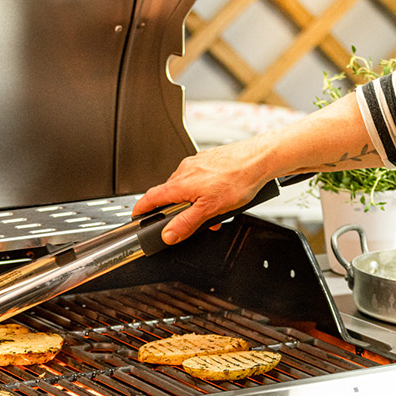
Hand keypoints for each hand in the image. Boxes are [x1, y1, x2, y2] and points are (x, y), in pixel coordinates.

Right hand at [131, 138, 272, 245]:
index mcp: (180, 183)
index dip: (141, 208)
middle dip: (178, 211)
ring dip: (195, 202)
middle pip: (171, 194)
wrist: (260, 160)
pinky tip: (221, 197)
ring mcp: (197, 164)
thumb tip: (168, 235)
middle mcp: (185, 170)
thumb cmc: (238, 179)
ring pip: (188, 187)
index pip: (151, 197)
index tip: (136, 216)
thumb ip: (186, 224)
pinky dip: (205, 191)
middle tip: (191, 223)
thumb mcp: (210, 209)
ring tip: (215, 213)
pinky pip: (200, 179)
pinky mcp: (209, 160)